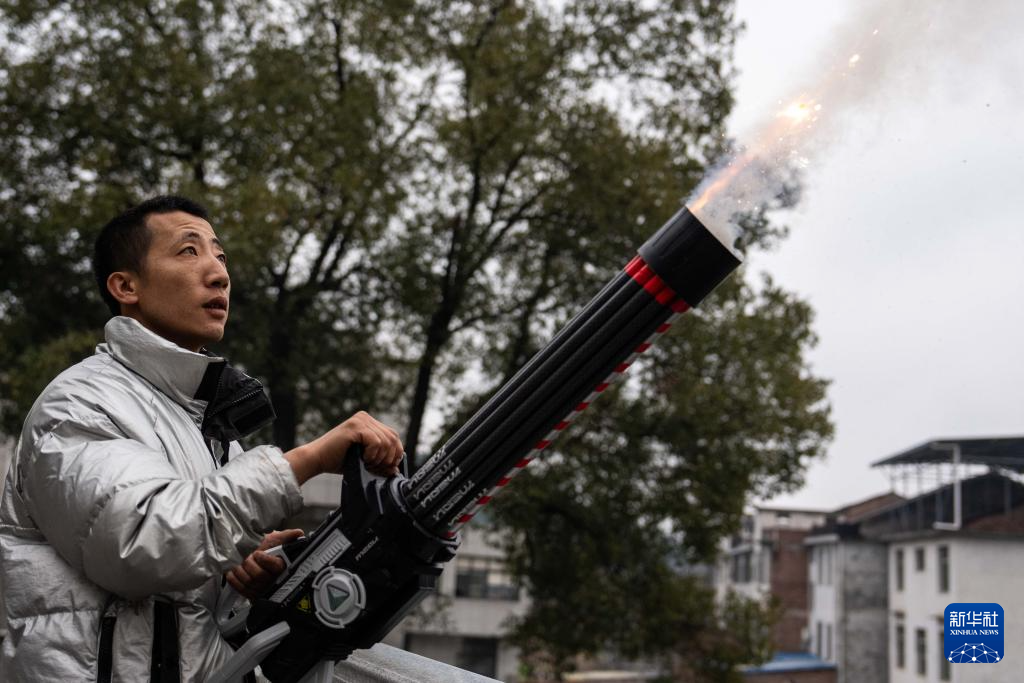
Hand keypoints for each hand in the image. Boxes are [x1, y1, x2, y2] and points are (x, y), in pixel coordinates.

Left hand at [225, 528, 303, 599]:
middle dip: (250, 564)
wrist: (261, 565)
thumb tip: (298, 533)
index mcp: (282, 567)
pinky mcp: (252, 595)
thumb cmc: (271, 555)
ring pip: (248, 582)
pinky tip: (234, 573)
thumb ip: (288, 536)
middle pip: (259, 575)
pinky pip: (241, 589)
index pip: (275, 566)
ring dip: (240, 571)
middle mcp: (273, 580)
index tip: (258, 553)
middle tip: (248, 558)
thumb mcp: (279, 542)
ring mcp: (262, 589)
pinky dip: (234, 580)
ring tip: (240, 564)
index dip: (264, 559)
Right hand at [284, 411, 404, 483]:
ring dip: (379, 458)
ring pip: (386, 441)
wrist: (317, 460)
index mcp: (369, 423)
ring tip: (366, 463)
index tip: (388, 467)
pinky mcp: (355, 426)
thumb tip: (396, 470)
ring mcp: (360, 420)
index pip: (394, 436)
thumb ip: (380, 462)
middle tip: (376, 468)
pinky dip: (372, 455)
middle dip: (389, 457)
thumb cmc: (338, 461)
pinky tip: (362, 459)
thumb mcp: (365, 461)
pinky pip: (375, 442)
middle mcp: (366, 418)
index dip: (395, 453)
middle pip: (393, 438)